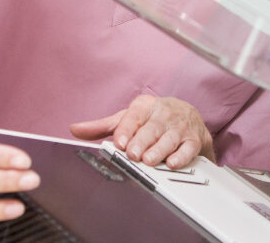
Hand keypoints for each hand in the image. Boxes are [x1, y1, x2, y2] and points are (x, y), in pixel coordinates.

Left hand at [70, 95, 214, 168]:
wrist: (188, 116)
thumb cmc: (153, 119)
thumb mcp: (128, 119)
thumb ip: (103, 126)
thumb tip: (75, 130)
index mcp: (145, 106)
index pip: (134, 115)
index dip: (127, 129)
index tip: (119, 142)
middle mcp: (163, 114)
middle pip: (152, 128)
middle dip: (142, 141)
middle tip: (133, 154)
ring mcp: (180, 127)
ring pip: (170, 138)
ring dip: (159, 150)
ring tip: (149, 160)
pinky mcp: (194, 139)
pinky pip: (188, 148)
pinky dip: (181, 156)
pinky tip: (172, 162)